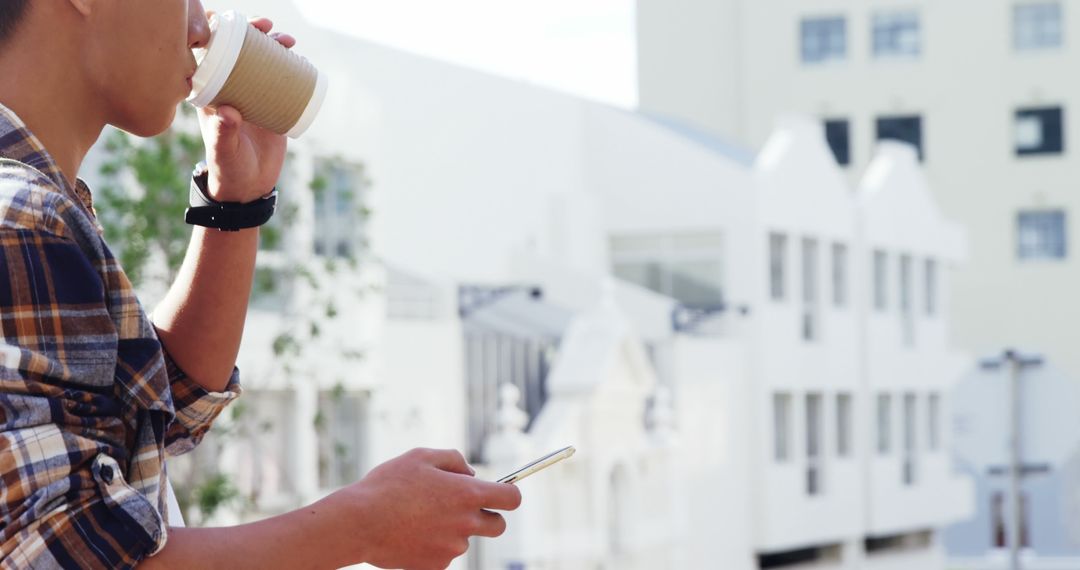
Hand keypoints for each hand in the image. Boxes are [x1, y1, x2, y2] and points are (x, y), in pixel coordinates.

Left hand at [197, 15, 297, 202]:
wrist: (249, 186)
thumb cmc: (229, 168)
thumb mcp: (224, 152)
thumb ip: (223, 134)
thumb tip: (229, 112)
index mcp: (210, 92)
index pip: (210, 53)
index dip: (219, 31)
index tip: (235, 24)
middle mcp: (230, 88)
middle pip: (239, 50)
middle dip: (253, 32)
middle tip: (269, 28)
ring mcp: (252, 95)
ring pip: (261, 61)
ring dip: (273, 44)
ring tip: (289, 42)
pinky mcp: (272, 104)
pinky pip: (280, 78)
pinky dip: (290, 64)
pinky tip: (299, 57)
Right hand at [328, 448, 522, 569]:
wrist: (358, 523)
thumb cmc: (388, 485)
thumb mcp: (421, 457)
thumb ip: (454, 460)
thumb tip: (471, 474)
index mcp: (467, 494)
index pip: (512, 499)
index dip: (508, 494)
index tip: (500, 492)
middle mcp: (465, 523)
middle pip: (498, 526)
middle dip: (487, 516)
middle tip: (462, 506)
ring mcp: (452, 548)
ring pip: (465, 539)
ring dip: (453, 529)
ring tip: (420, 516)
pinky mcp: (436, 565)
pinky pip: (445, 554)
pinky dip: (434, 545)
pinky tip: (411, 532)